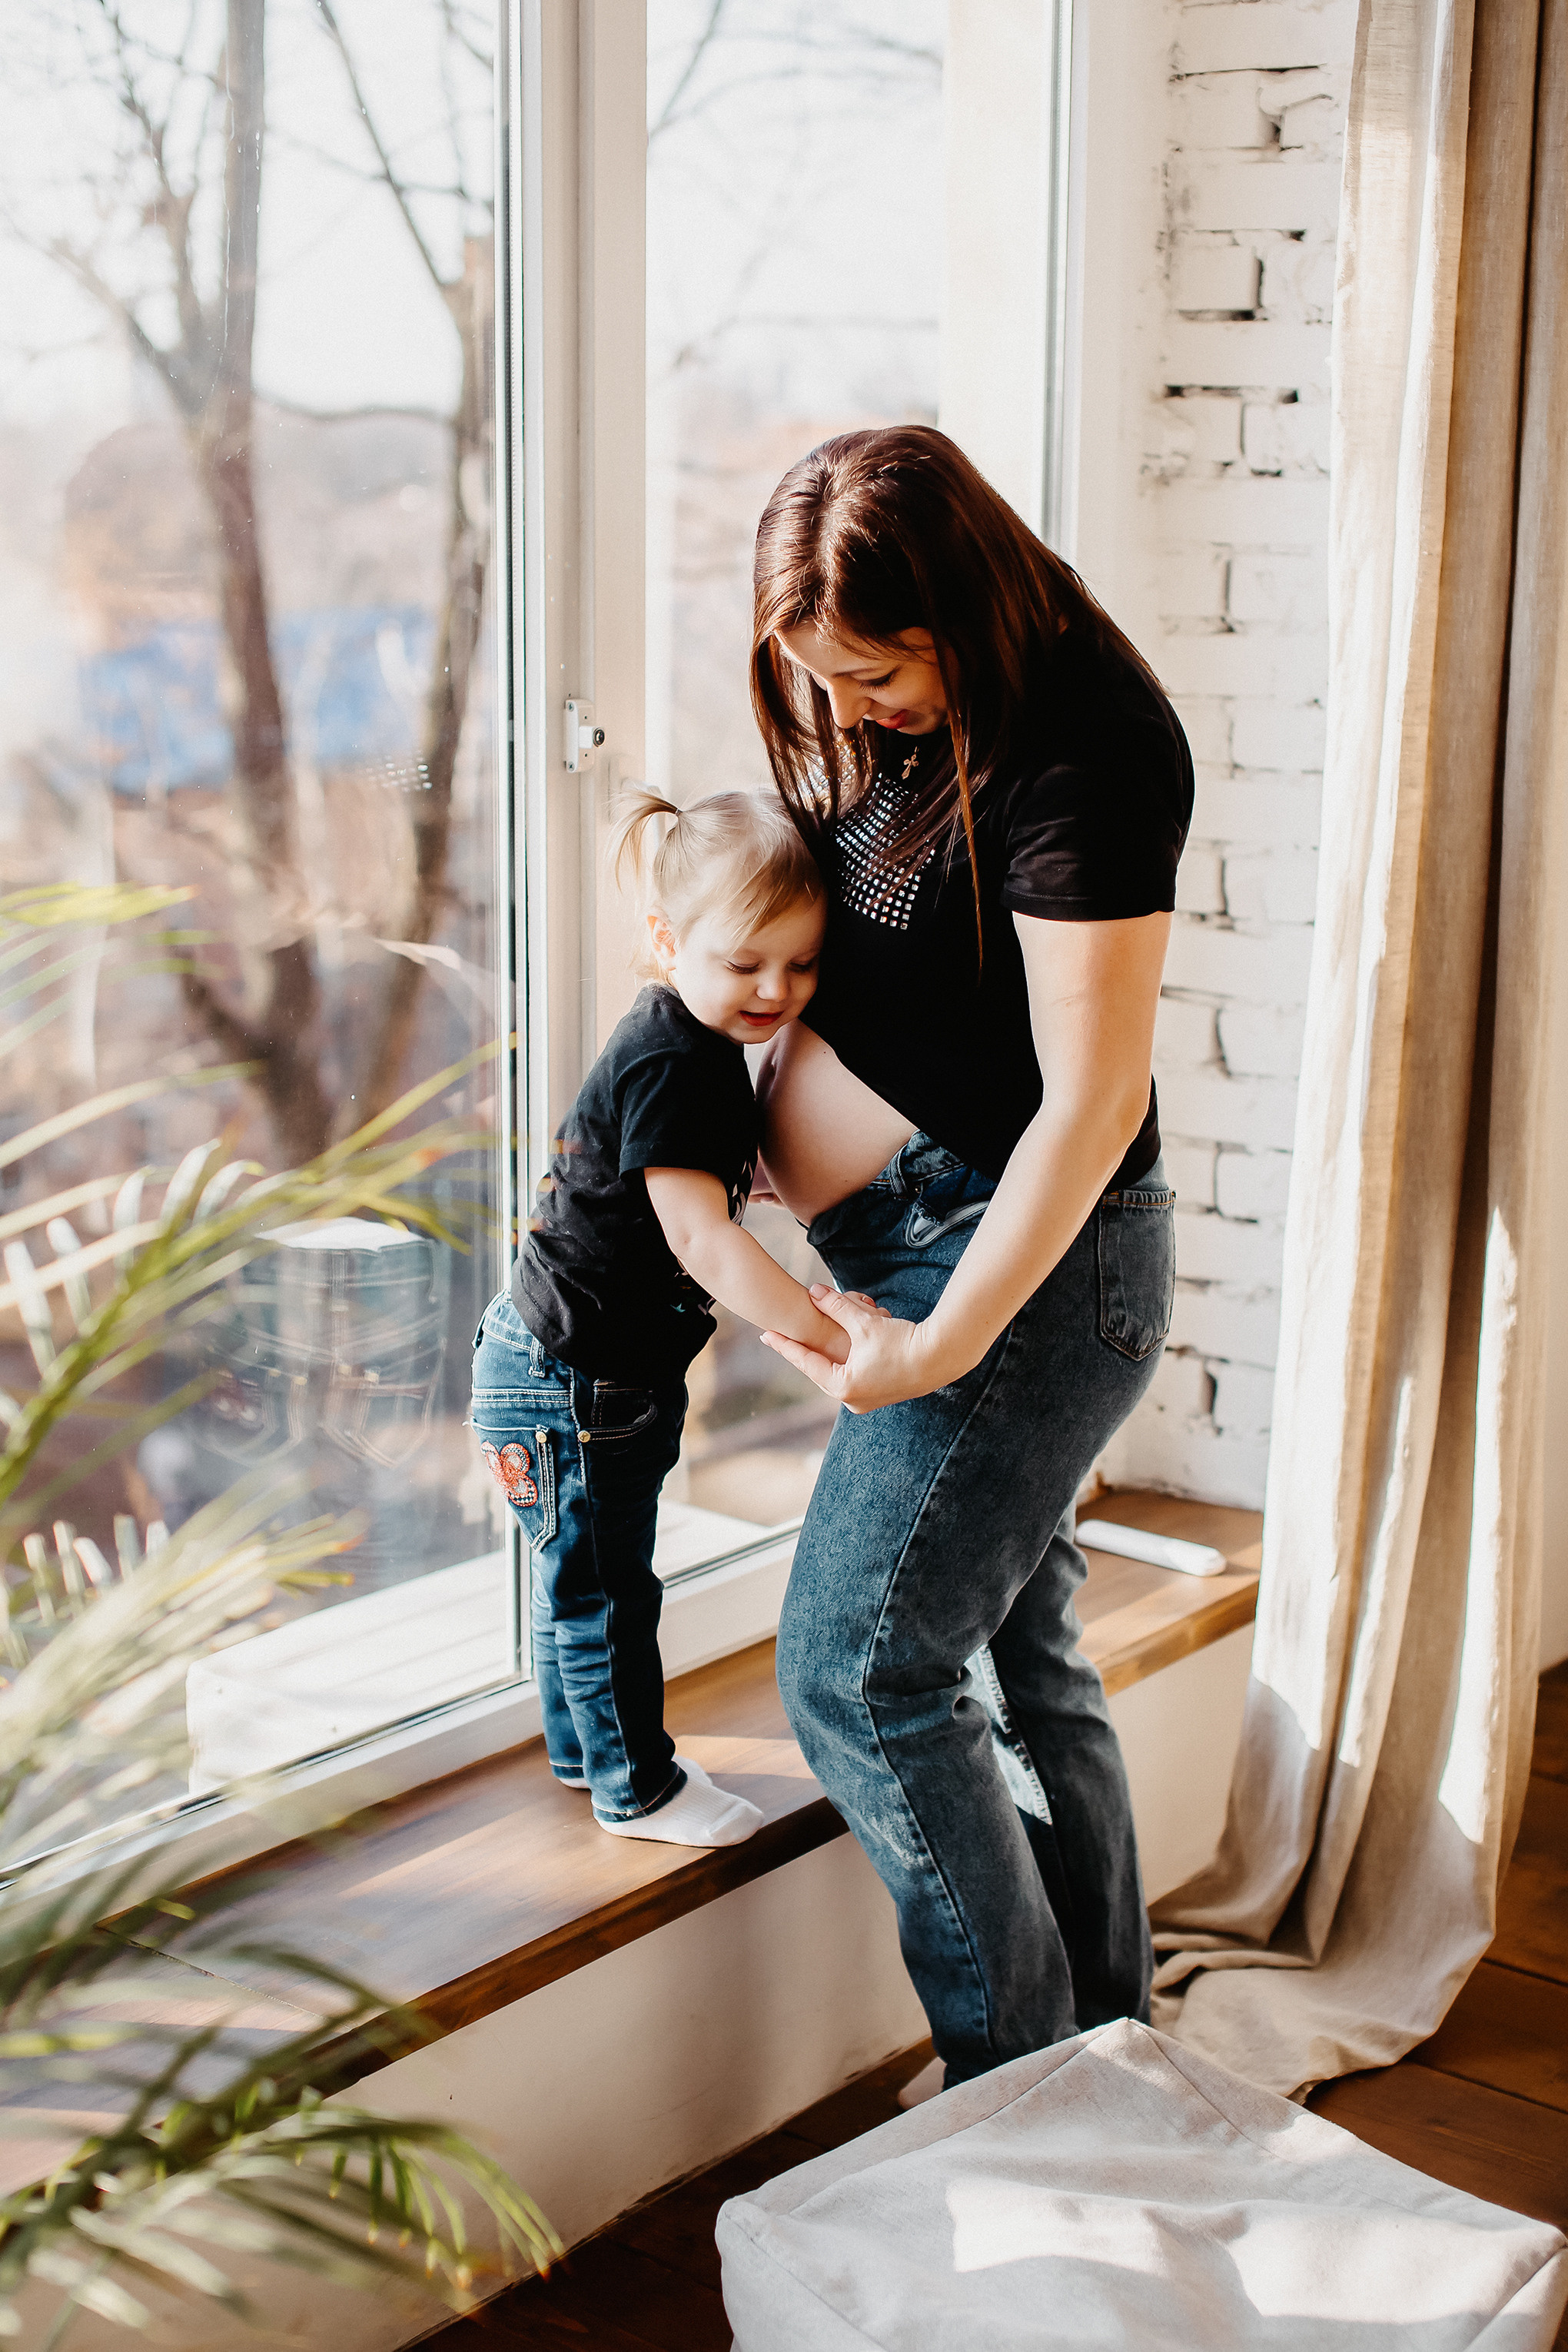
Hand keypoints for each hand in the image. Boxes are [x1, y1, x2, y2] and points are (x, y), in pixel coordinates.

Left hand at [761, 1284, 944, 1413]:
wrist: (943, 1356)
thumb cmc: (903, 1341)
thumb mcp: (864, 1321)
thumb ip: (835, 1305)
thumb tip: (812, 1290)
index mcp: (843, 1386)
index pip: (805, 1362)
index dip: (784, 1345)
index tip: (766, 1335)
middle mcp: (852, 1398)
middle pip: (822, 1365)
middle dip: (812, 1344)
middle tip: (780, 1335)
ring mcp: (867, 1399)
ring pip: (842, 1364)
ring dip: (841, 1343)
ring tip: (834, 1327)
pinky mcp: (881, 1392)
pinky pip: (858, 1368)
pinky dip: (856, 1350)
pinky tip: (855, 1336)